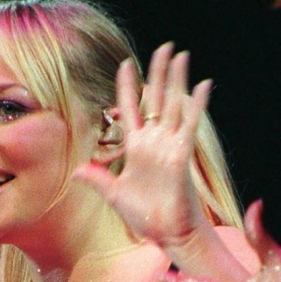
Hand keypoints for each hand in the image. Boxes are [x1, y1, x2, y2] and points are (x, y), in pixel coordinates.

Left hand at [73, 42, 213, 247]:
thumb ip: (99, 179)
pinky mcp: (182, 156)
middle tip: (165, 47)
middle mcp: (154, 143)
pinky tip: (202, 85)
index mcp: (136, 149)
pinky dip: (196, 106)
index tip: (126, 63)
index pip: (130, 109)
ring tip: (182, 55)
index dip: (128, 87)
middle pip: (156, 99)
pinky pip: (189, 126)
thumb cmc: (146, 217)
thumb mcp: (115, 195)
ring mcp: (169, 147)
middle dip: (159, 72)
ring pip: (173, 106)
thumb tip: (78, 170)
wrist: (168, 235)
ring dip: (177, 80)